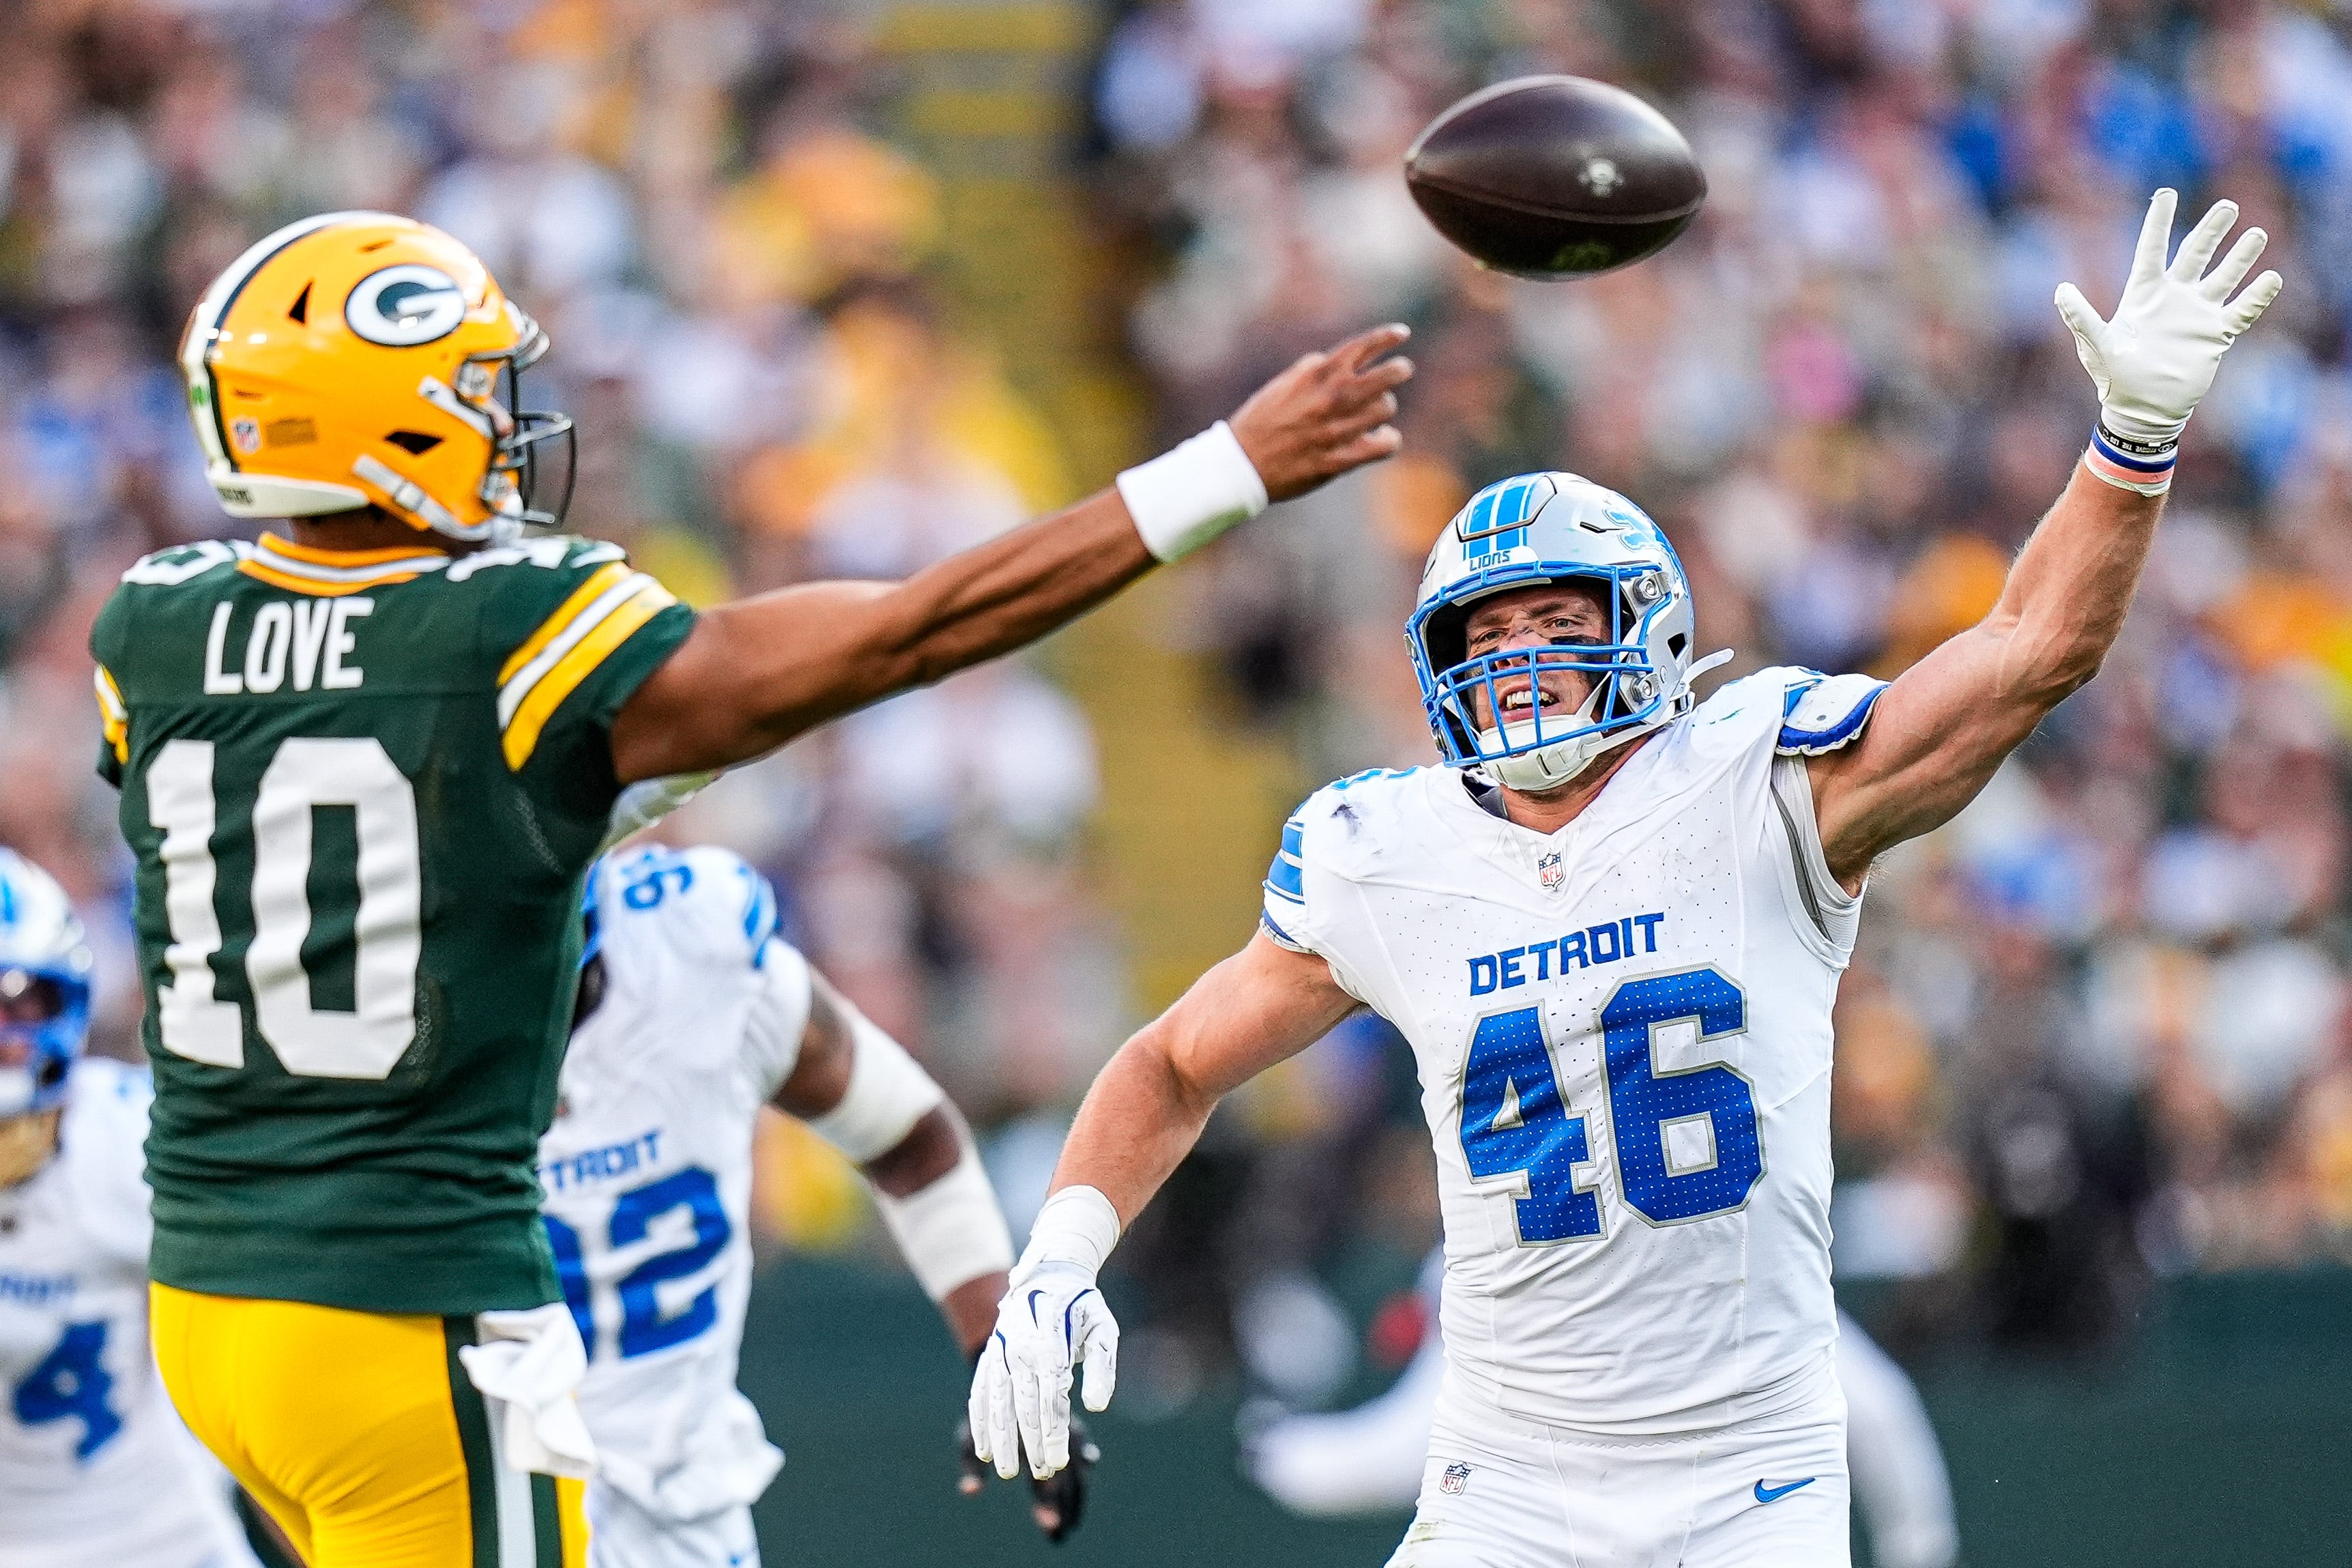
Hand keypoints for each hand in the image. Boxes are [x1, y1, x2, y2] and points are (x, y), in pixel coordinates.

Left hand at [958, 1413, 1098, 1542]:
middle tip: (1059, 1533)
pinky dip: (1082, 1477)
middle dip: (1066, 1508)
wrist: (1005, 1373)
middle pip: (1068, 1478)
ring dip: (1076, 1500)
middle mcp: (1055, 1435)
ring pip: (1080, 1471)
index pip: (1045, 1477)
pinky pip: (1084, 1457)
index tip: (1050, 1525)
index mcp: (1032, 1438)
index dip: (1048, 1502)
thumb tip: (969, 1492)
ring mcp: (1068, 1431)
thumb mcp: (970, 1435)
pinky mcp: (1074, 1429)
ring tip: (1070, 1525)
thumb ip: (971, 1465)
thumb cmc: (983, 1410)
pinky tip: (1080, 1494)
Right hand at [968, 1261, 1118, 1479]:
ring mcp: (1000, 1352)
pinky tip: (984, 1447)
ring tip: (1006, 1471)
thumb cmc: (1082, 1308)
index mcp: (1051, 1345)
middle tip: (1043, 1474)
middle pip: (1024, 1407)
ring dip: (1001, 1440)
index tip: (1059, 1462)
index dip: (1054, 1434)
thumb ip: (1102, 1368)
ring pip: (997, 1404)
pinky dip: (980, 1421)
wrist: (1049, 1273)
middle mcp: (1020, 1350)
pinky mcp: (990, 1355)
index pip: (1052, 1400)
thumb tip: (1098, 1407)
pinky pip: (980, 1393)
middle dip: (1032, 1445)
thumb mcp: (1102, 1330)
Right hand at [1228, 324, 1413, 500]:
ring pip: (1386, 409)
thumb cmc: (1259, 422)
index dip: (1387, 338)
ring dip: (1384, 409)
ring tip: (1376, 415)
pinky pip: (1384, 446)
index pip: (1361, 347)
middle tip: (1401, 370)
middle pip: (1387, 376)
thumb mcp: (1281, 384)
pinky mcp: (1340, 460)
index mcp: (1315, 376)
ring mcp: (1337, 429)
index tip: (1402, 334)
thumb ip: (1310, 370)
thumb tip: (1330, 361)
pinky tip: (1381, 438)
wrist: (1242, 464)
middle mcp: (1330, 398)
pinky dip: (1388, 440)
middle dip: (1399, 370)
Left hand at [2055, 189, 2282, 445]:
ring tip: (2257, 234)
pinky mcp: (2216, 334)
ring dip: (2240, 256)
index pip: (2153, 249)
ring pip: (2224, 276)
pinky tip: (2271, 278)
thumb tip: (2060, 291)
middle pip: (2195, 254)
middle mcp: (2173, 298)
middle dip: (2211, 230)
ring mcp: (2196, 314)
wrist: (2142, 410)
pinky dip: (2257, 296)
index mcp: (2143, 294)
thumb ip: (2081, 317)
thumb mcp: (2097, 346)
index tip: (2166, 193)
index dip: (2159, 222)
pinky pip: (2242, 310)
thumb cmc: (2115, 378)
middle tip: (2228, 207)